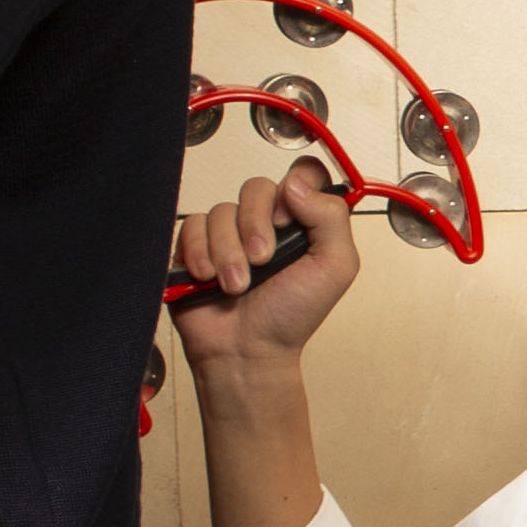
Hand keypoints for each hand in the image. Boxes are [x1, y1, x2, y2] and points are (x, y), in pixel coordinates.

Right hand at [165, 153, 358, 368]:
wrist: (247, 352)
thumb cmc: (291, 317)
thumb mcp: (334, 268)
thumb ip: (332, 218)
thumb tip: (298, 183)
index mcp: (302, 220)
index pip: (303, 174)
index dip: (295, 188)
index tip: (289, 219)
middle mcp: (265, 221)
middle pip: (256, 187)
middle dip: (255, 226)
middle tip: (262, 261)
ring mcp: (229, 232)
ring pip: (222, 210)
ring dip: (228, 252)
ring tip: (235, 285)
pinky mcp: (197, 245)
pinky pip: (191, 225)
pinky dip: (200, 253)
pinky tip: (207, 278)